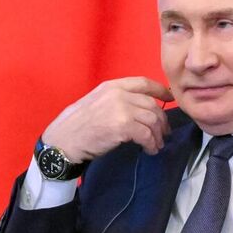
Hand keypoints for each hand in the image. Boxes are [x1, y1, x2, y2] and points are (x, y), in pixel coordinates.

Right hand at [41, 78, 172, 160]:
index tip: (169, 99)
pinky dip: (151, 144)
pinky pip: (147, 135)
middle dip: (161, 120)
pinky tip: (149, 150)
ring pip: (152, 120)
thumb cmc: (76, 126)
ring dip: (158, 134)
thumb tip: (138, 107)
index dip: (160, 90)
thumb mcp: (95, 102)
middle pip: (151, 104)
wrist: (63, 141)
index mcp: (111, 86)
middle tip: (163, 132)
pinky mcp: (123, 127)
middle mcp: (118, 94)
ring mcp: (121, 110)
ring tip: (156, 144)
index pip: (143, 83)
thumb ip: (115, 100)